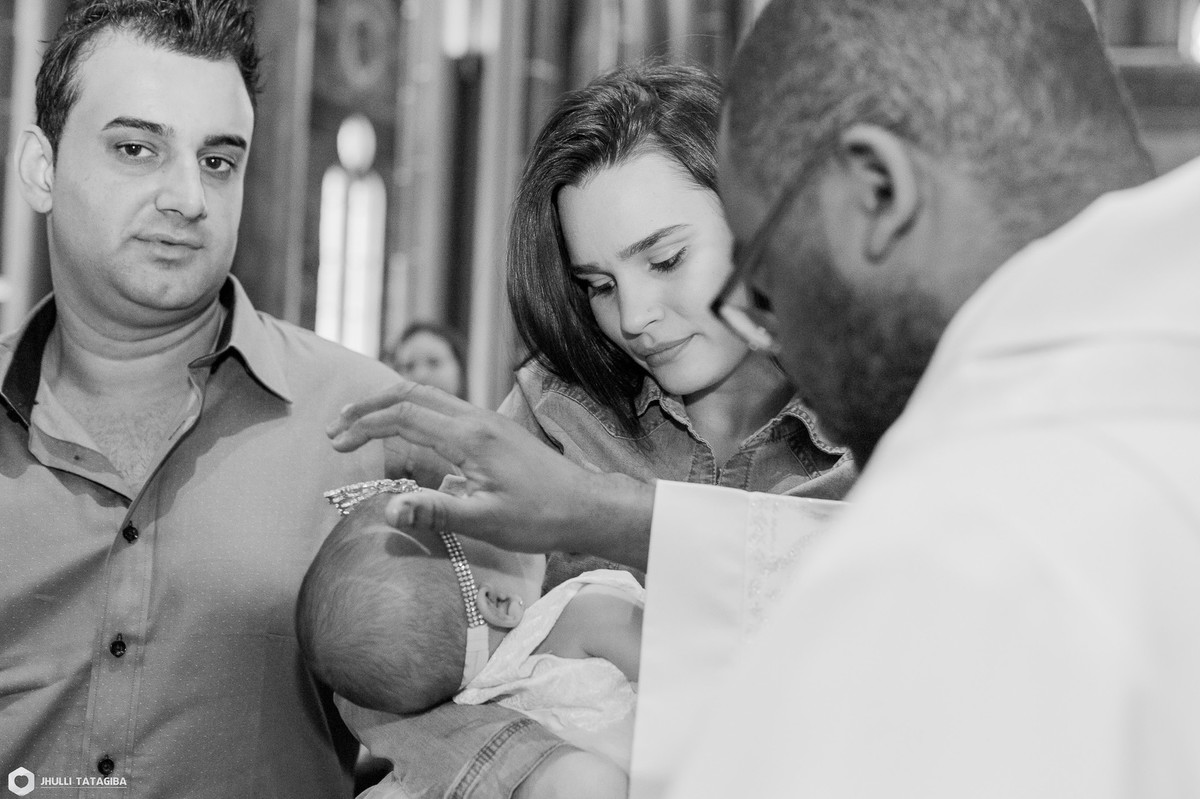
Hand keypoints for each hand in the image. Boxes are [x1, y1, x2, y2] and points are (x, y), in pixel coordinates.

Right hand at [327, 382, 653, 567]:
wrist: (586, 506)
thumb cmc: (540, 517)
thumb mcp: (486, 521)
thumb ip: (435, 512)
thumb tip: (388, 509)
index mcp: (469, 437)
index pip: (404, 415)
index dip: (364, 425)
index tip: (336, 442)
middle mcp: (476, 420)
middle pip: (411, 393)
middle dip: (369, 406)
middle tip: (336, 427)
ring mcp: (486, 421)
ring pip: (428, 397)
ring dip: (390, 407)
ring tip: (359, 426)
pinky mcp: (493, 431)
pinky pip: (444, 410)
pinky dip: (413, 413)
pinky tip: (403, 435)